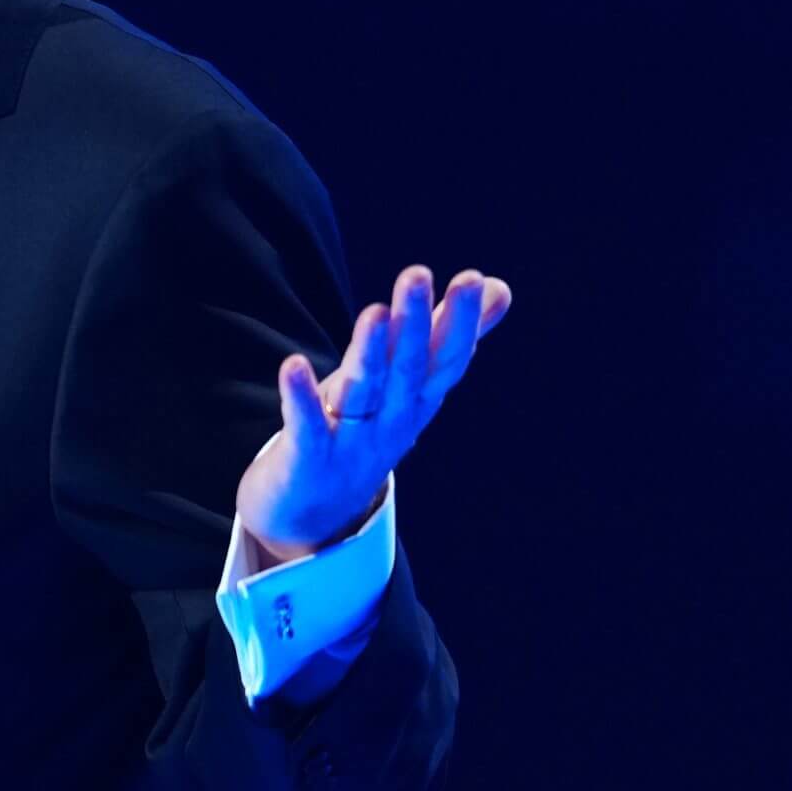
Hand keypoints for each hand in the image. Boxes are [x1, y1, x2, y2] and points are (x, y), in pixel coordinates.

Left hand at [235, 265, 512, 566]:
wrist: (313, 515)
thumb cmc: (365, 433)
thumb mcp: (409, 385)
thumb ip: (448, 335)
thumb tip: (500, 287)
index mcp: (417, 400)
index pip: (446, 359)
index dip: (461, 321)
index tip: (475, 279)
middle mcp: (392, 420)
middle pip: (406, 369)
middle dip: (414, 323)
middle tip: (418, 275)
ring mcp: (353, 442)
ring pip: (366, 392)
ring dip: (370, 352)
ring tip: (375, 311)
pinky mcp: (309, 458)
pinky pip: (308, 426)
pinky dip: (301, 398)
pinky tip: (291, 365)